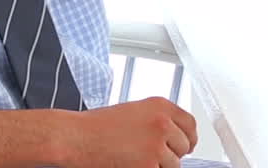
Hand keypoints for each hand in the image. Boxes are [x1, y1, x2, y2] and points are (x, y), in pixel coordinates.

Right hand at [61, 97, 197, 167]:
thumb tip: (176, 134)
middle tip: (152, 154)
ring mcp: (157, 145)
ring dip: (160, 165)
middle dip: (173, 153)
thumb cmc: (98, 126)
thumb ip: (158, 119)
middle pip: (185, 146)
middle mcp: (162, 123)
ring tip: (136, 158)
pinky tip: (131, 163)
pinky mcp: (149, 165)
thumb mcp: (134, 111)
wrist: (77, 137)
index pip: (190, 124)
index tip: (187, 145)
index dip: (188, 137)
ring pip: (174, 164)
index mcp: (160, 106)